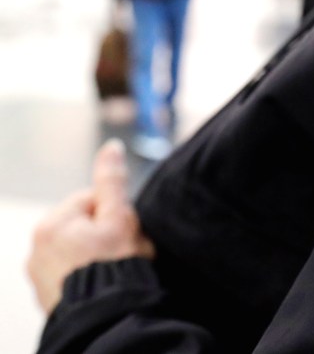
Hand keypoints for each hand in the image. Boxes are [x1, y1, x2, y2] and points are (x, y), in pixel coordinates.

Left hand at [27, 139, 155, 314]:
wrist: (105, 317)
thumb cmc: (113, 268)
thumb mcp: (120, 218)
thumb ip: (113, 182)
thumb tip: (111, 147)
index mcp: (52, 222)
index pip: (92, 200)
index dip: (116, 214)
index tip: (126, 232)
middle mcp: (37, 246)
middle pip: (84, 226)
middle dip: (104, 235)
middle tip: (123, 252)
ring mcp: (39, 273)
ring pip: (77, 251)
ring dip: (95, 256)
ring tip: (114, 270)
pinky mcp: (46, 295)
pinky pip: (71, 275)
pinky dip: (86, 276)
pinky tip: (103, 284)